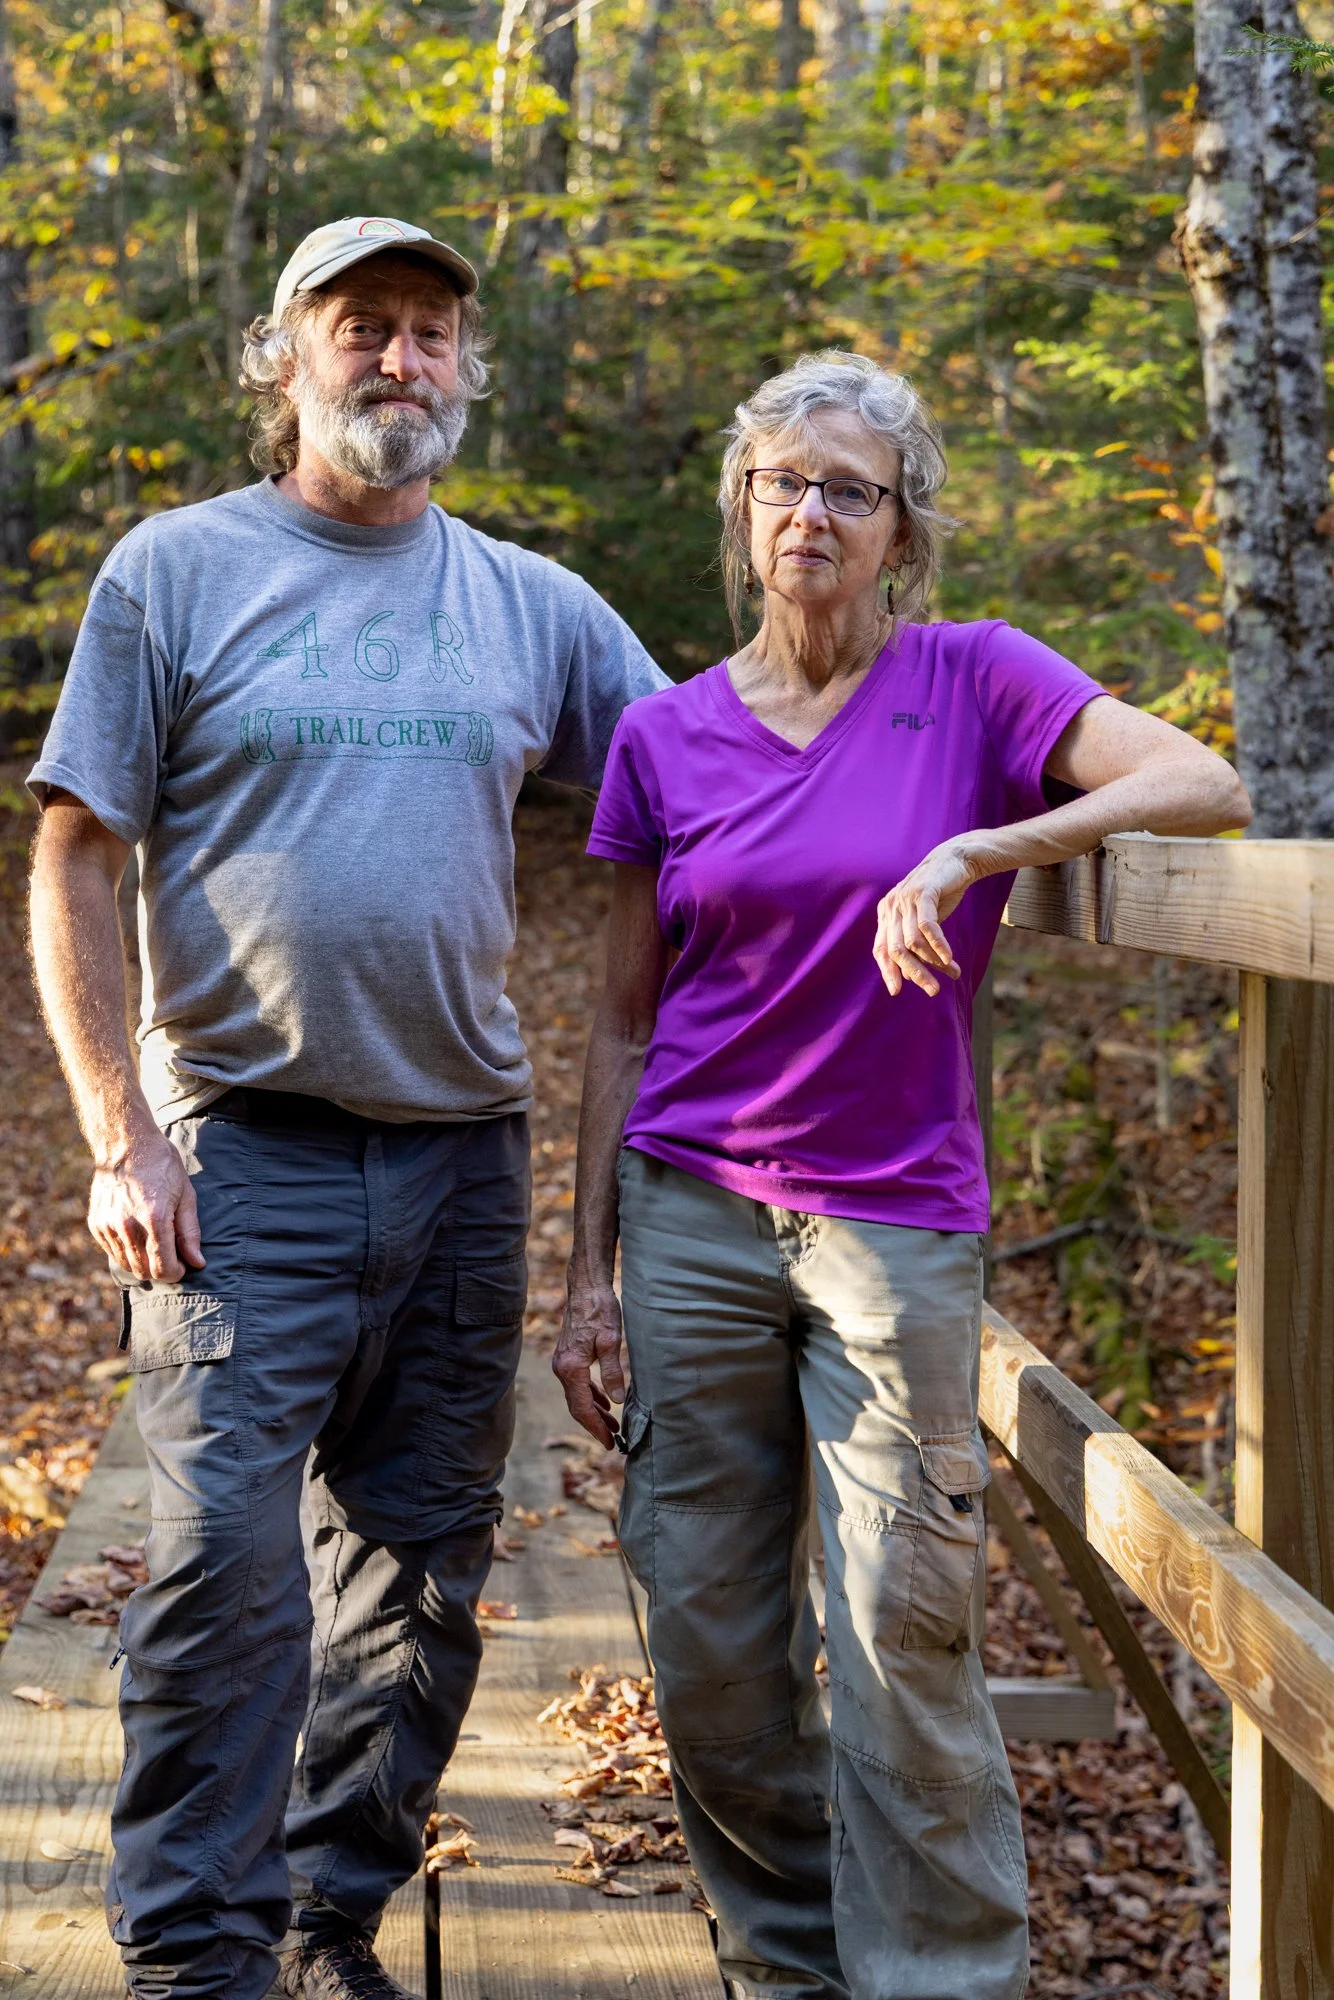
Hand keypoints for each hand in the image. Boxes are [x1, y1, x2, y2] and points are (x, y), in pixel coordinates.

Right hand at [88, 1132, 204, 1283]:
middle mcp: (128, 1226)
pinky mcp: (96, 1224)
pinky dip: (126, 1251)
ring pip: (127, 1264)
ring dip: (143, 1262)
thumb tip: (197, 1263)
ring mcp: (108, 1226)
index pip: (163, 1268)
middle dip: (161, 1269)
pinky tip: (137, 1233)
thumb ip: (190, 1232)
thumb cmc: (162, 1166)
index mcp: (154, 1220)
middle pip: (144, 1271)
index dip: (176, 1272)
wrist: (126, 1144)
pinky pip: (112, 1252)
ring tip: (155, 1243)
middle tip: (171, 1254)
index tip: (183, 1264)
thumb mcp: (186, 1195)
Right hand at [553, 1274, 625, 1450]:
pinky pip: (577, 1384)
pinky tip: (603, 1401)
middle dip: (595, 1424)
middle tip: (613, 1440)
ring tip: (612, 1425)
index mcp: (571, 1368)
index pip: (582, 1408)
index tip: (610, 1442)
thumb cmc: (599, 1310)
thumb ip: (612, 1372)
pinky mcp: (568, 1356)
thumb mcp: (611, 1341)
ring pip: (577, 1396)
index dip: (596, 1427)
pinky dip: (590, 1396)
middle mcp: (562, 1368)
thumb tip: (617, 1400)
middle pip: (577, 1406)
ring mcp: (563, 1362)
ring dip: (594, 1412)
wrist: (586, 1288)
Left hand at [873, 839, 977, 997]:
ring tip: (953, 972)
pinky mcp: (923, 893)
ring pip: (913, 942)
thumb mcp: (922, 921)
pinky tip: (949, 959)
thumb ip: (913, 944)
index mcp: (886, 913)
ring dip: (934, 962)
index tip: (896, 991)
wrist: (956, 861)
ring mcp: (905, 899)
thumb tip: (908, 977)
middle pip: (896, 950)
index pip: (881, 949)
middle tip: (933, 991)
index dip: (887, 971)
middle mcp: (891, 906)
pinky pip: (927, 927)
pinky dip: (939, 946)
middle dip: (915, 974)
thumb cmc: (940, 893)